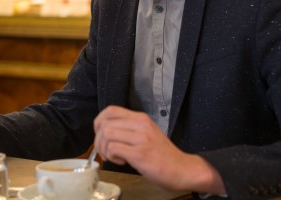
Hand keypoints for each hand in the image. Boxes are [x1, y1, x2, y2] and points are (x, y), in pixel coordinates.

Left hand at [93, 105, 224, 194]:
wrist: (182, 169)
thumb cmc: (162, 155)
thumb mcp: (146, 133)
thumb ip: (128, 129)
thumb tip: (104, 131)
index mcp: (141, 118)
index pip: (110, 110)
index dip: (99, 122)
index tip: (101, 135)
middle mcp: (140, 124)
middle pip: (104, 123)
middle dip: (98, 140)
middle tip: (106, 151)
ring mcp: (141, 138)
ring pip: (106, 134)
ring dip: (104, 149)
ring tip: (114, 157)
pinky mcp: (140, 153)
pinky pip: (114, 148)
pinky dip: (112, 157)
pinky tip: (122, 161)